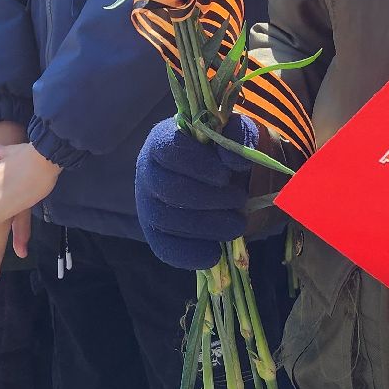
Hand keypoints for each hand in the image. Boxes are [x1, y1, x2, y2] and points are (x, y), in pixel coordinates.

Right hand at [135, 115, 257, 270]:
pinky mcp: (155, 234)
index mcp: (164, 140)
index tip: (226, 175)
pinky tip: (214, 254)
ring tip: (237, 224)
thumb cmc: (224, 153)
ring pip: (167, 219)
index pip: (170, 150)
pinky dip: (189, 254)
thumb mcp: (236, 135)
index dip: (198, 164)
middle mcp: (148, 171)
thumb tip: (233, 158)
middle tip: (240, 199)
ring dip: (207, 226)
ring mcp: (148, 204)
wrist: (224, 180)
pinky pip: (164, 248)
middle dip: (209, 198)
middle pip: (169, 188)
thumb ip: (238, 134)